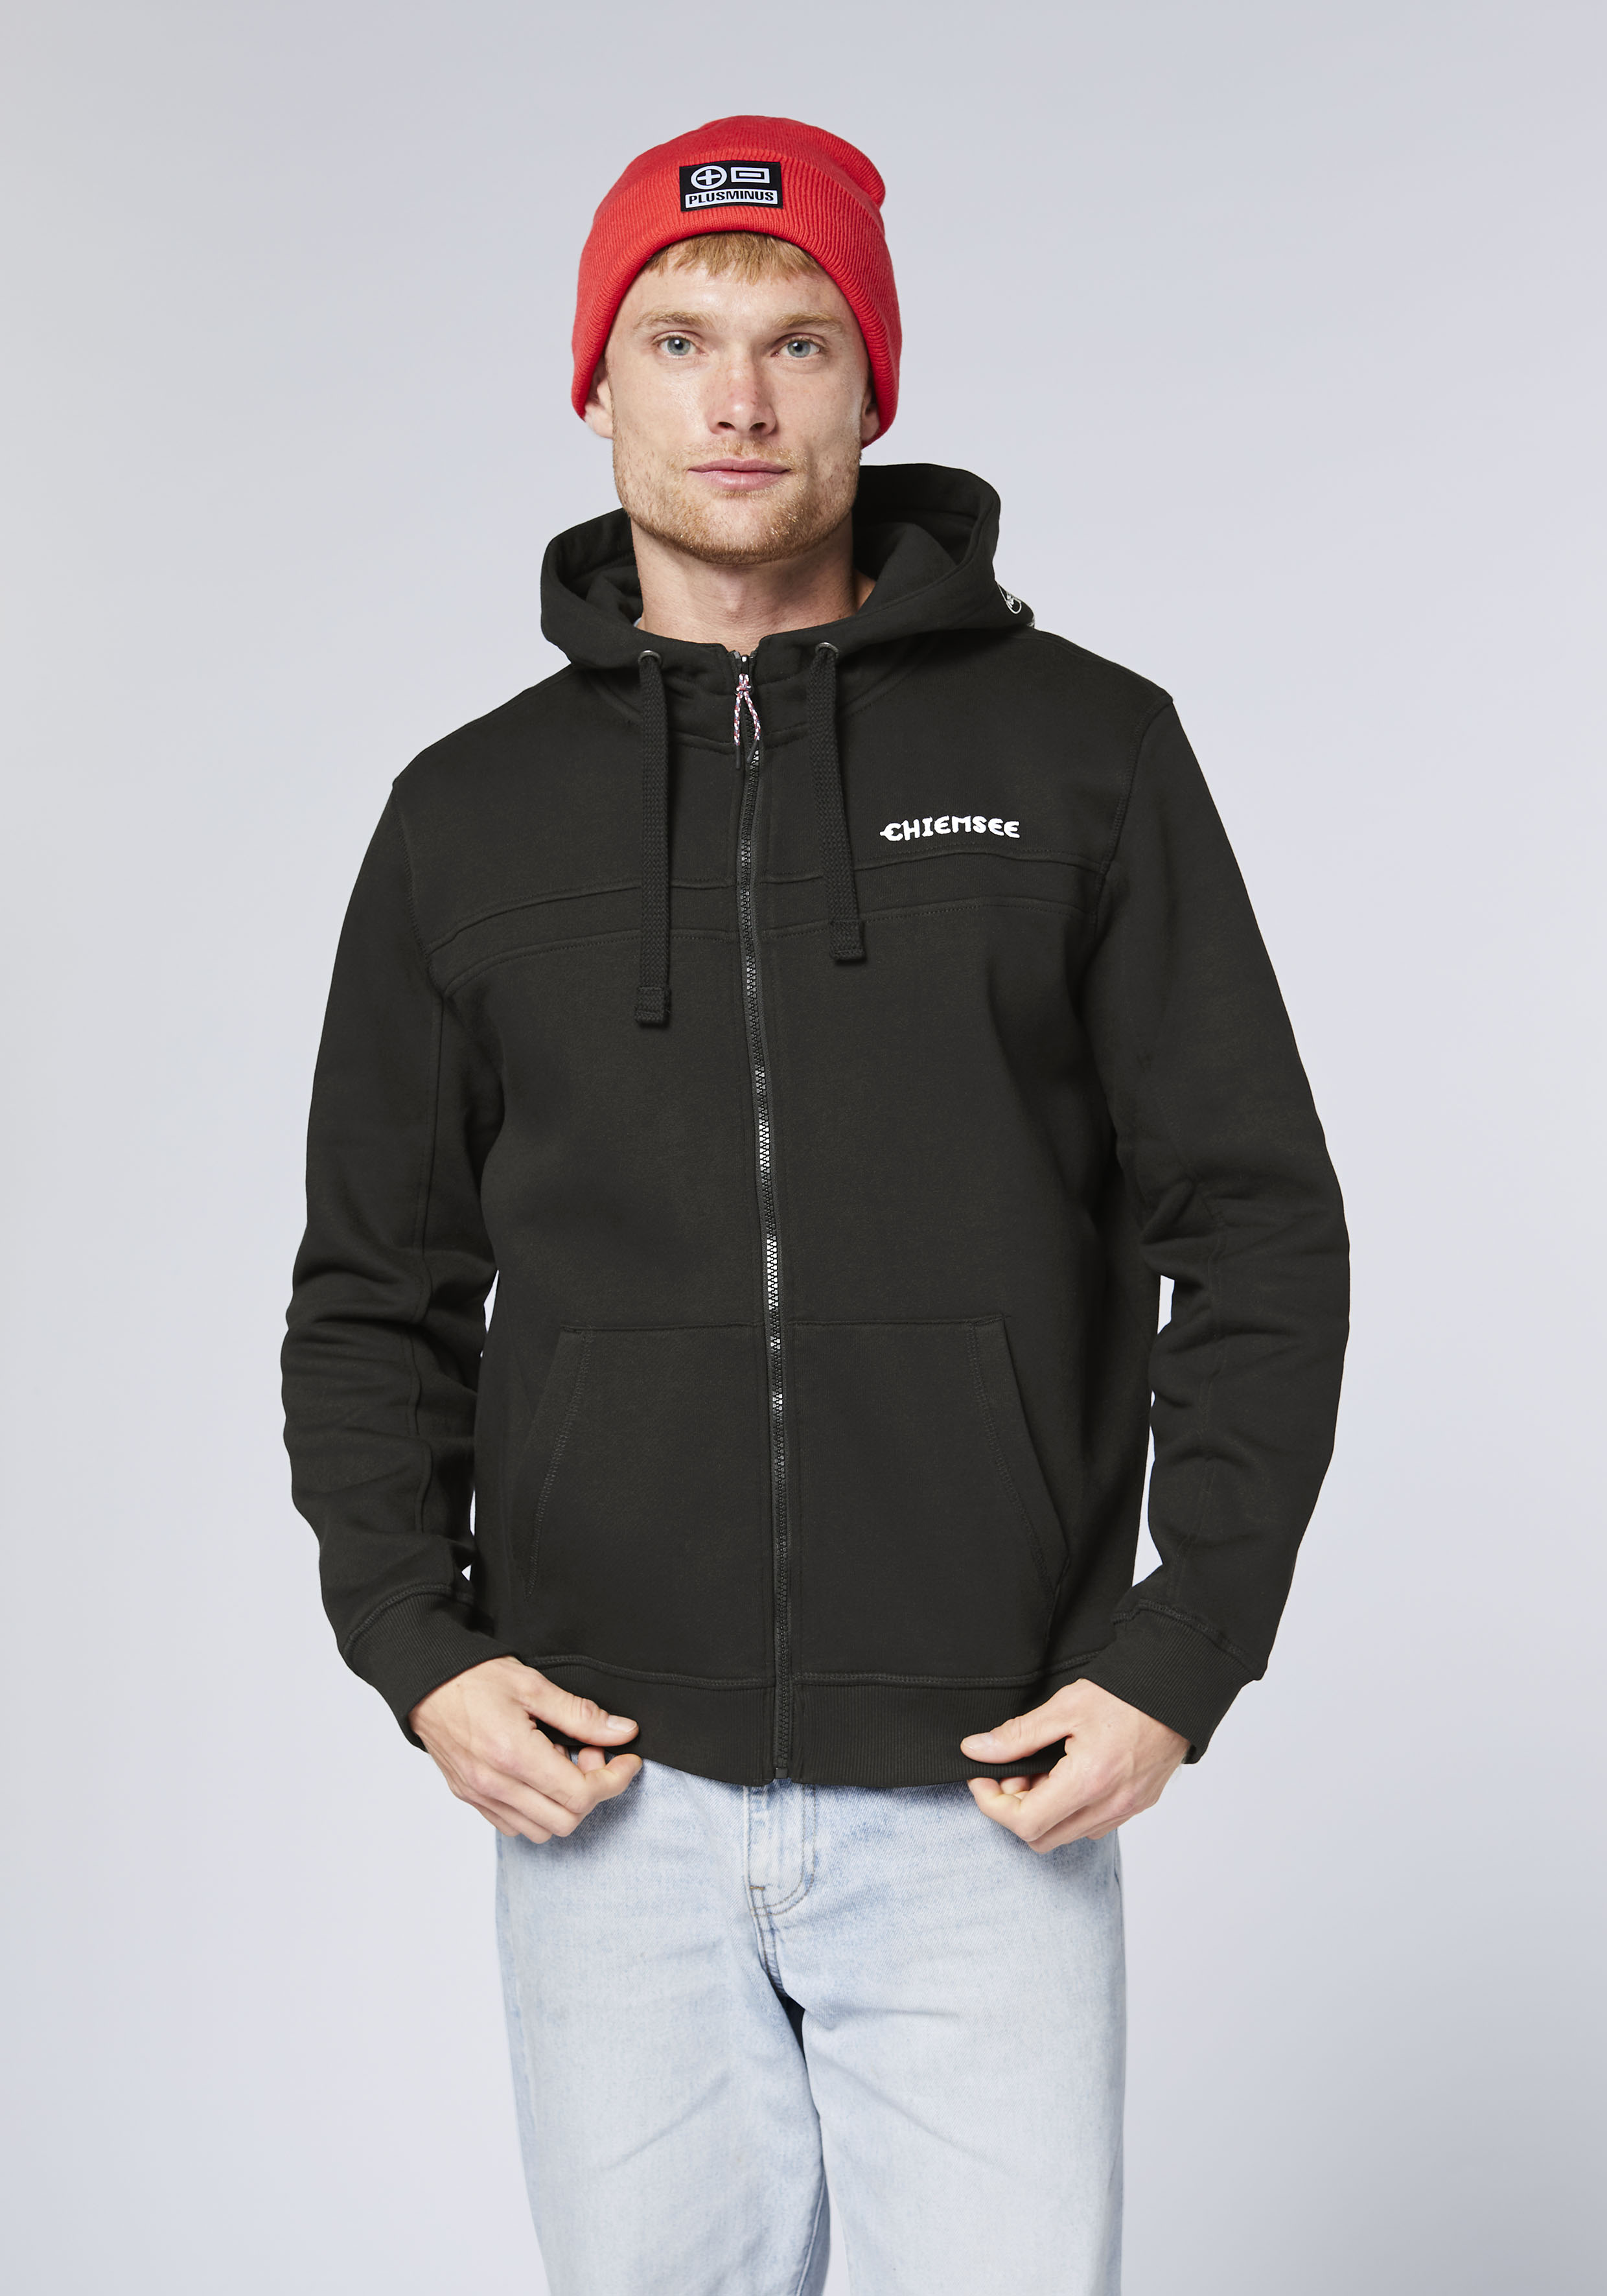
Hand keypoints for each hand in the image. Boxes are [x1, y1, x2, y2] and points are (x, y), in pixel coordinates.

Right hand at [410, 1656, 641, 1843]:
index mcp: (514, 1756)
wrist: (424, 1682)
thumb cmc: (472, 1678)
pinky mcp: (469, 1797)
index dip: (614, 1780)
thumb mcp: (533, 1685)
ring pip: (540, 1830)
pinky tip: (538, 1772)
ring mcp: (480, 1796)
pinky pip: (513, 1825)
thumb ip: (581, 1714)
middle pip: (565, 1821)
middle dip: (591, 1792)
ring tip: (562, 1761)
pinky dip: (537, 1809)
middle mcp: (495, 1785)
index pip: (580, 1794)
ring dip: (564, 1803)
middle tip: (591, 1754)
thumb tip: (622, 1731)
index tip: (627, 1760)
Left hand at [961, 1679, 1187, 1851]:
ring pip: (1066, 1835)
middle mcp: (1109, 1806)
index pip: (1024, 1822)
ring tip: (1043, 1768)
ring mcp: (1126, 1810)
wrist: (1175, 1689)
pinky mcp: (1138, 1805)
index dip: (992, 1804)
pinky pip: (1092, 1825)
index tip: (982, 1777)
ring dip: (1043, 1811)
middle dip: (1015, 1810)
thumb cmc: (1125, 1694)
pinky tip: (1068, 1775)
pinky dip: (1070, 1810)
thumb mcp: (1064, 1706)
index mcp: (1088, 1782)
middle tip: (1013, 1771)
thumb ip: (1017, 1735)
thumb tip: (976, 1750)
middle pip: (1041, 1838)